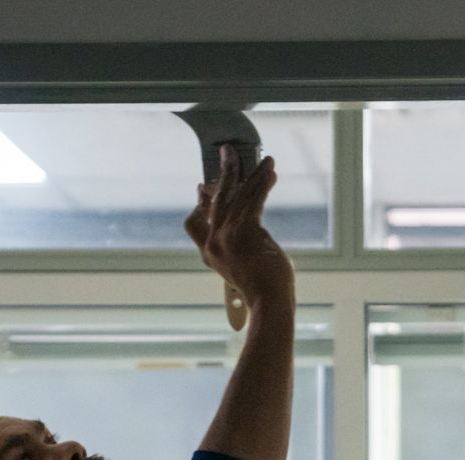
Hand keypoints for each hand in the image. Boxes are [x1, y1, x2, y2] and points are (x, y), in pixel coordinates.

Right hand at [184, 144, 294, 308]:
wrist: (269, 302)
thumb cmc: (262, 290)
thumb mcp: (242, 270)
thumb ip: (237, 250)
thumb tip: (246, 229)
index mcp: (209, 254)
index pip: (193, 224)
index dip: (199, 204)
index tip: (203, 189)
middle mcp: (214, 242)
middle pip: (214, 199)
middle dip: (224, 173)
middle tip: (227, 152)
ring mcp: (227, 236)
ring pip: (238, 195)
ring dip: (252, 173)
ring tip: (264, 158)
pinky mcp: (246, 230)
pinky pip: (253, 199)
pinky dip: (262, 182)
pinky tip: (271, 170)